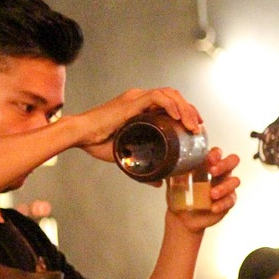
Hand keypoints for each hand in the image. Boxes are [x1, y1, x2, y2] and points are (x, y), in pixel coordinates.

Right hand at [72, 88, 204, 162]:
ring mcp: (135, 98)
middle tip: (198, 127)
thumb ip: (142, 165)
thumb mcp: (126, 155)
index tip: (194, 126)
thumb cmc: (96, 143)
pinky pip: (157, 98)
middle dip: (189, 110)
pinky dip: (171, 105)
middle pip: (173, 96)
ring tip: (192, 125)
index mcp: (138, 107)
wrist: (79, 136)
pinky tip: (178, 117)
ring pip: (169, 94)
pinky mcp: (131, 102)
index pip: (169, 102)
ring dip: (184, 108)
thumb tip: (158, 183)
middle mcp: (139, 98)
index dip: (185, 112)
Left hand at [168, 147, 240, 232]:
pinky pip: (230, 200)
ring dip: (224, 186)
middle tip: (212, 171)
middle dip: (224, 164)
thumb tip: (167, 162)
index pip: (217, 153)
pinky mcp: (227, 202)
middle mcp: (219, 174)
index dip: (216, 153)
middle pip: (232, 161)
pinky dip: (222, 204)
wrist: (181, 217)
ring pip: (234, 181)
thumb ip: (173, 171)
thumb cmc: (179, 196)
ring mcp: (225, 188)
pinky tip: (213, 207)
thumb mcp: (174, 182)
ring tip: (212, 194)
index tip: (209, 158)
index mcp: (206, 166)